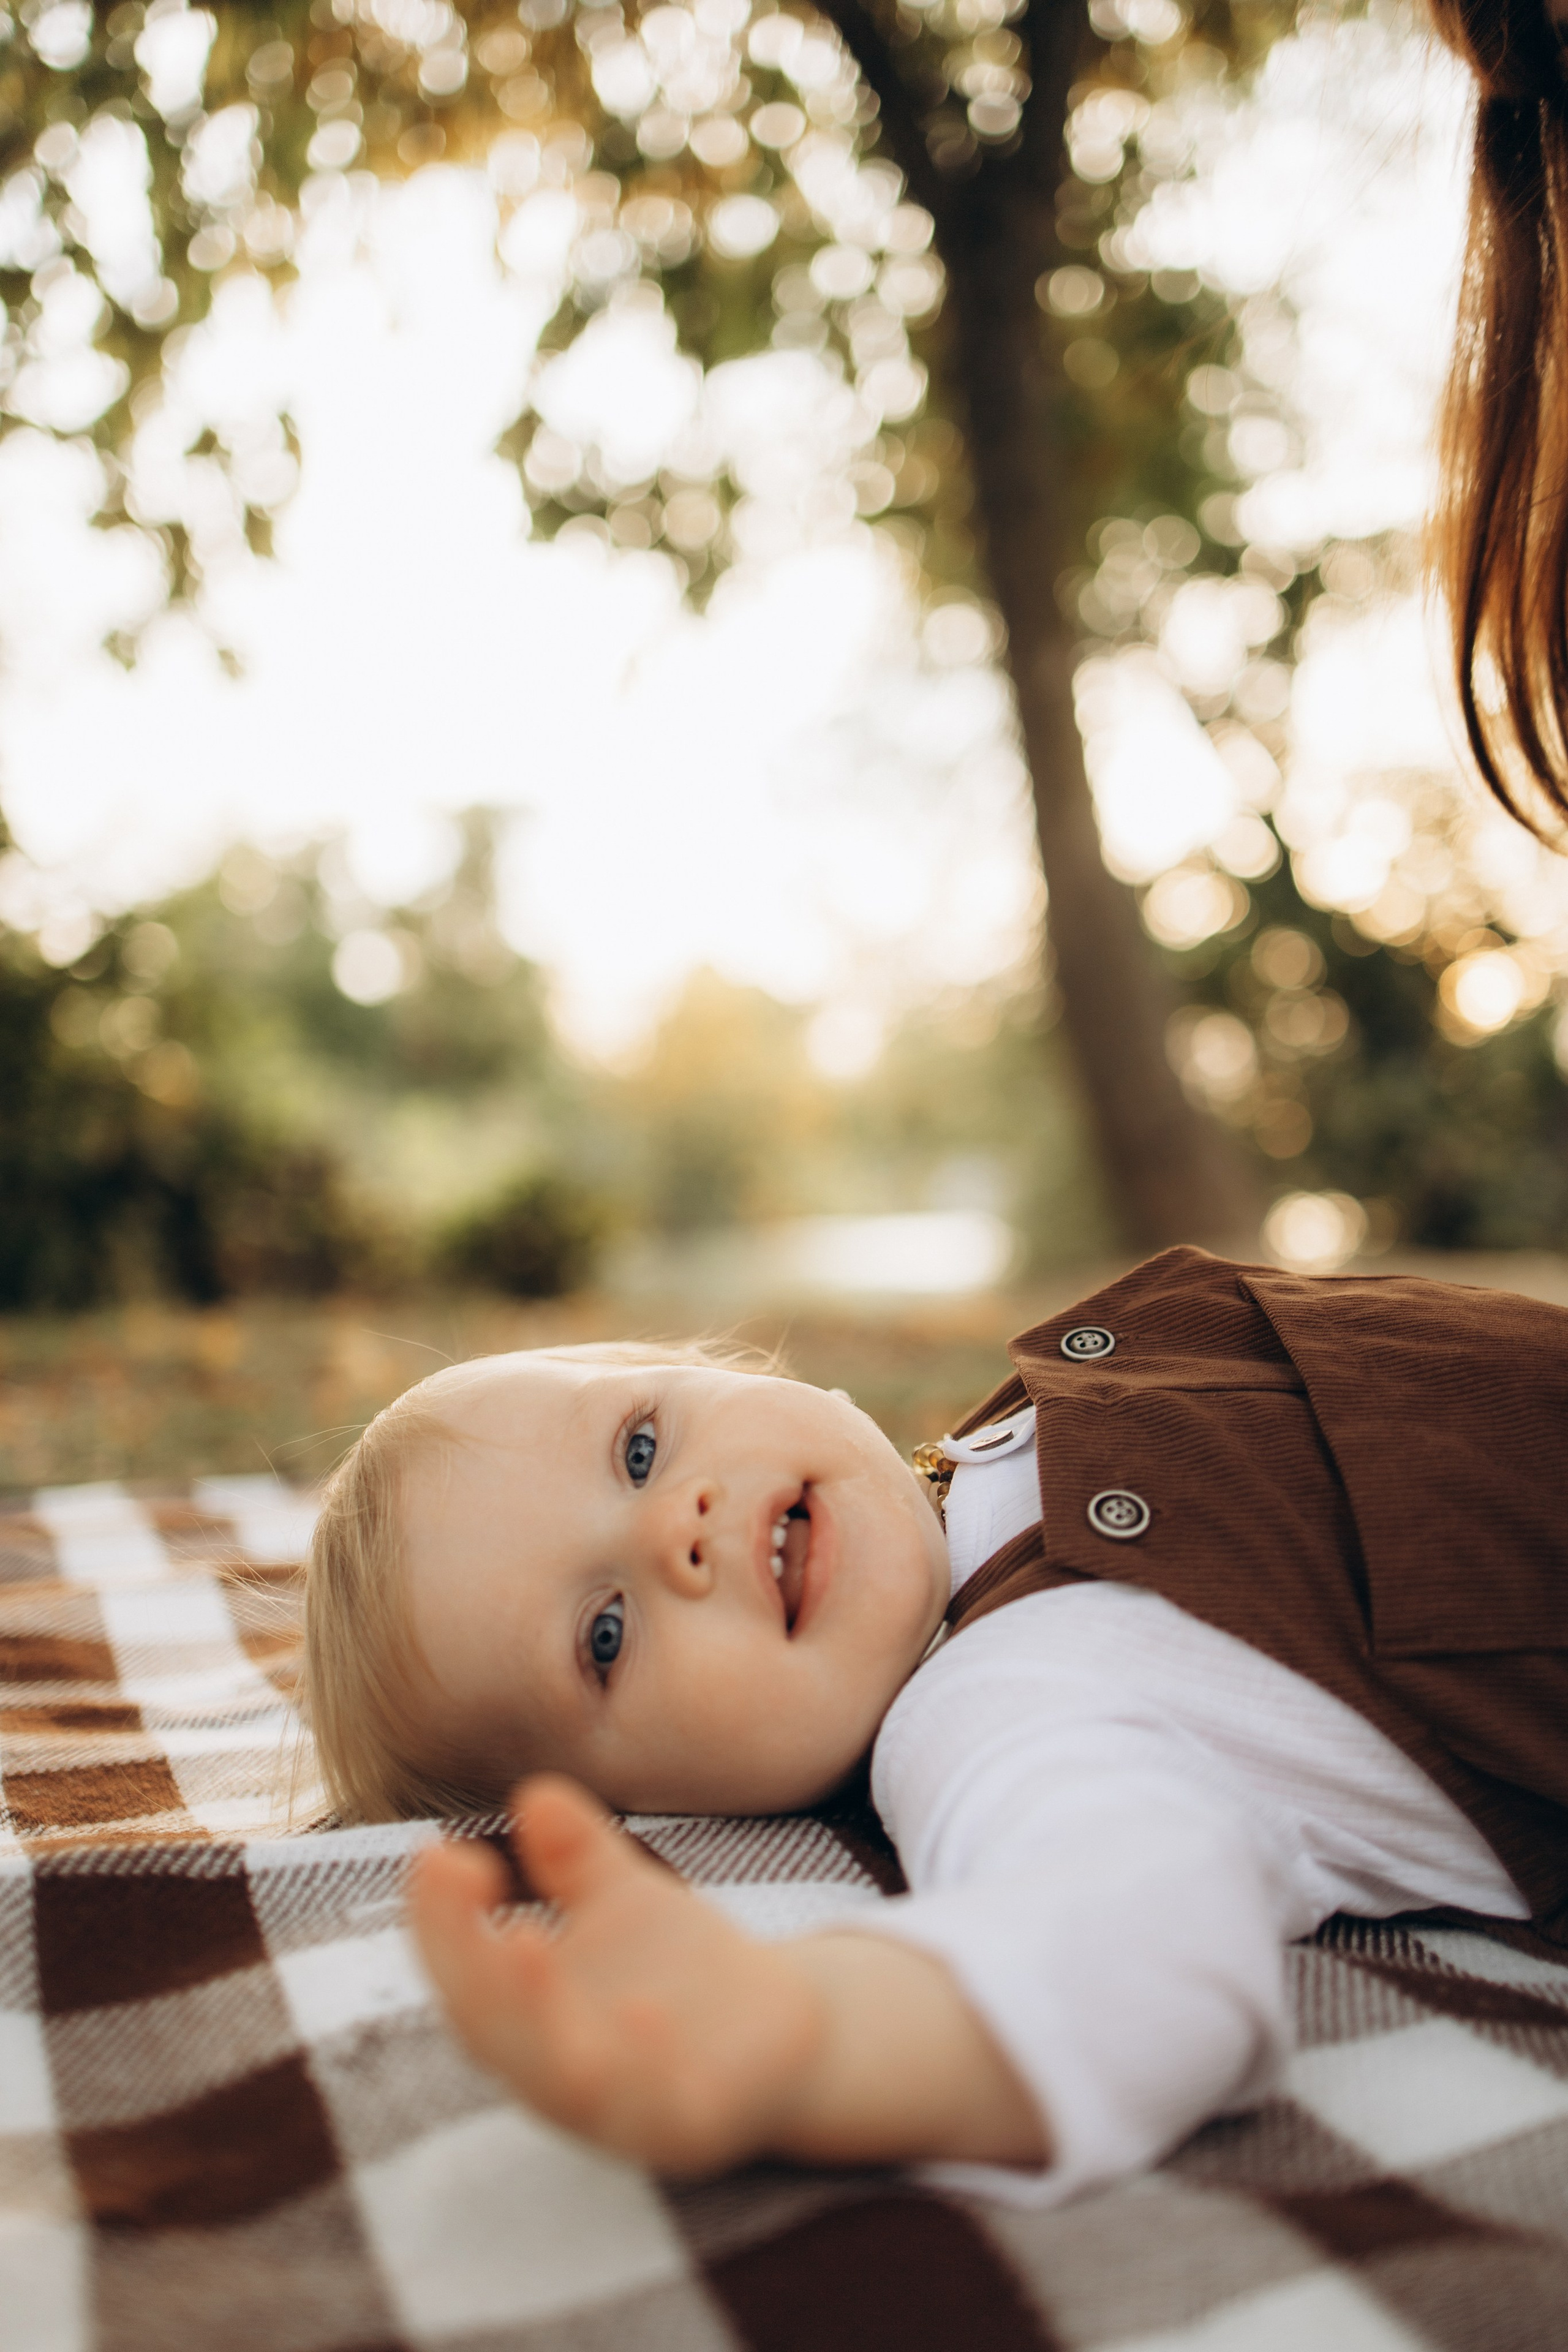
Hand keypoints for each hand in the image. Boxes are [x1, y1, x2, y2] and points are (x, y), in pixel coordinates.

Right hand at [408, 1776, 827, 2175]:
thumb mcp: (622, 1900)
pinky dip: (643, 2067)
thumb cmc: (675, 1969)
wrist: (783, 2031)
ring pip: (561, 2080)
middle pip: (493, 2031)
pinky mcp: (689, 2125)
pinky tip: (645, 2012)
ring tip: (524, 1940)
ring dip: (536, 2015)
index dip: (437, 1919)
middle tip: (465, 1883)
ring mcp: (620, 2109)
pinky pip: (657, 2109)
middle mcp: (557, 2073)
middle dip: (471, 1961)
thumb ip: (576, 1857)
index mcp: (525, 2020)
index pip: (461, 1974)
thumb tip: (536, 1796)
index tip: (434, 1852)